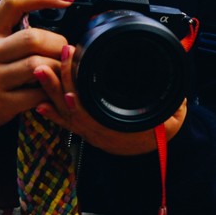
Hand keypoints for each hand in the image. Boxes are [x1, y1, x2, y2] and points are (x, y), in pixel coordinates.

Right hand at [0, 0, 74, 126]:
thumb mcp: (2, 33)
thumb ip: (29, 9)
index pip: (14, 2)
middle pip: (33, 39)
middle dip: (58, 43)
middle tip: (66, 49)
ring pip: (38, 66)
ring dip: (59, 67)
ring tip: (61, 68)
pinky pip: (38, 94)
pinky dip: (51, 91)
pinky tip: (51, 88)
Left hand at [34, 56, 186, 155]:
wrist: (163, 154)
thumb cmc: (168, 133)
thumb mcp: (175, 115)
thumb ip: (173, 100)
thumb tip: (173, 84)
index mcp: (122, 131)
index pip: (95, 116)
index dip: (81, 100)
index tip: (73, 80)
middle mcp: (103, 135)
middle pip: (75, 111)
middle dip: (62, 84)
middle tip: (55, 60)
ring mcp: (95, 135)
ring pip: (67, 115)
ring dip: (52, 93)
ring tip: (40, 72)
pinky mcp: (91, 133)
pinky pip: (68, 125)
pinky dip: (53, 114)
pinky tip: (40, 105)